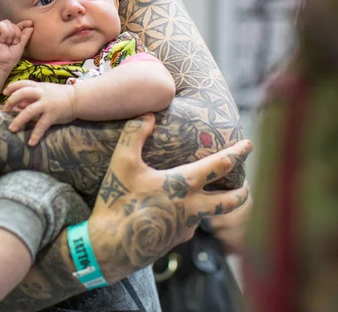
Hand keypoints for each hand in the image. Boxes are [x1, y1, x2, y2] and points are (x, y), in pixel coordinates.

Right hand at [0, 20, 32, 69]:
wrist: (0, 64)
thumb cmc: (9, 58)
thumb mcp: (20, 46)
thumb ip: (25, 36)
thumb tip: (31, 26)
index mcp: (9, 35)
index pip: (17, 26)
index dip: (24, 24)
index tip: (30, 23)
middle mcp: (2, 32)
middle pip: (13, 24)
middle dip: (16, 34)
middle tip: (12, 43)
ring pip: (8, 23)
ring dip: (11, 35)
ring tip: (7, 43)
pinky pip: (2, 25)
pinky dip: (5, 34)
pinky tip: (1, 41)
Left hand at [4, 81, 75, 145]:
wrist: (78, 99)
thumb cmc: (60, 95)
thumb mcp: (46, 91)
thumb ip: (33, 96)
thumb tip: (18, 104)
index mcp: (39, 87)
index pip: (23, 83)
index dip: (12, 87)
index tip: (4, 92)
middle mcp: (42, 94)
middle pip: (23, 93)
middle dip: (11, 101)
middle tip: (5, 110)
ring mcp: (47, 104)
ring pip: (29, 110)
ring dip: (19, 120)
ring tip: (12, 129)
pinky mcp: (53, 115)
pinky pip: (42, 125)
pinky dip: (36, 135)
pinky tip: (31, 143)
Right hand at [89, 114, 252, 282]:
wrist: (110, 246)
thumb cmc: (117, 200)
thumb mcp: (122, 162)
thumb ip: (134, 134)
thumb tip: (148, 114)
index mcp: (184, 185)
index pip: (220, 165)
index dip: (237, 153)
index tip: (249, 144)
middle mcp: (192, 207)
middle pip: (230, 201)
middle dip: (243, 190)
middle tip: (248, 183)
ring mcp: (186, 227)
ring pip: (211, 214)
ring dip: (220, 204)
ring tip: (216, 195)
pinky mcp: (175, 239)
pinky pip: (190, 223)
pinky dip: (192, 213)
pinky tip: (179, 209)